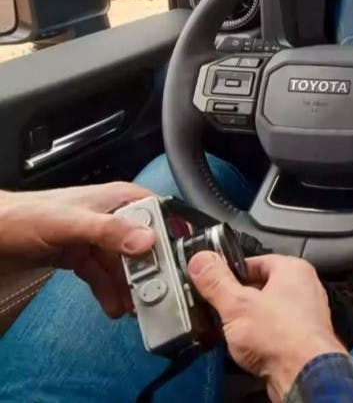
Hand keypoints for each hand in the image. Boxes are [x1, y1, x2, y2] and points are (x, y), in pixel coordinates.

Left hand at [0, 182, 156, 317]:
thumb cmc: (21, 217)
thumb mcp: (69, 223)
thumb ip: (109, 231)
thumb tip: (146, 241)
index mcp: (116, 199)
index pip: (159, 215)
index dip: (170, 239)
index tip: (176, 264)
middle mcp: (110, 217)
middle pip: (144, 245)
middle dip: (150, 272)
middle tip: (154, 294)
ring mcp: (95, 237)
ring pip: (124, 265)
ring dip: (130, 287)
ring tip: (133, 307)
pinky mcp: (80, 255)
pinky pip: (103, 275)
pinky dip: (110, 291)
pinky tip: (113, 306)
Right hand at [188, 252, 345, 399]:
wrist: (305, 374)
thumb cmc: (284, 338)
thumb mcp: (237, 305)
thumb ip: (216, 282)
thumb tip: (202, 261)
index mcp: (294, 270)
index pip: (255, 261)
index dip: (230, 272)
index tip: (212, 282)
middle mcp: (305, 289)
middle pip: (260, 287)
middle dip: (238, 300)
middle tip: (220, 309)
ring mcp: (305, 315)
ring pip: (267, 311)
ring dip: (247, 321)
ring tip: (233, 331)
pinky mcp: (301, 338)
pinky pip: (274, 331)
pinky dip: (259, 337)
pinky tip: (248, 347)